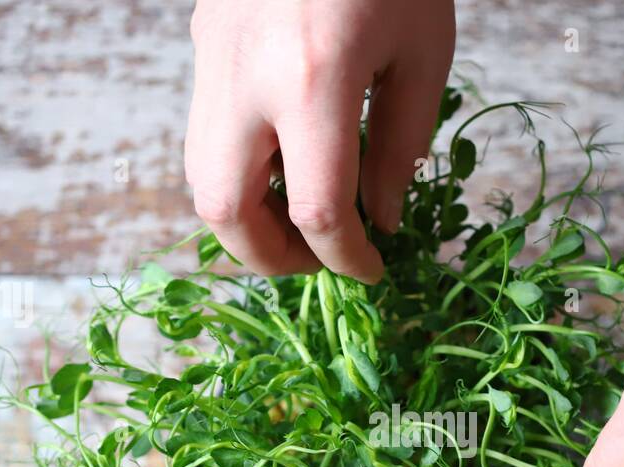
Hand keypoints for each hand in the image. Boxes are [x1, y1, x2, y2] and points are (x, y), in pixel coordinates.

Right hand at [184, 0, 455, 283]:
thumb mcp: (423, 50)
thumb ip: (401, 142)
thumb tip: (381, 218)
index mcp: (312, 82)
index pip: (316, 211)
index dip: (346, 258)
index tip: (371, 269)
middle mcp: (246, 80)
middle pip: (228, 213)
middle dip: (271, 257)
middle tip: (318, 258)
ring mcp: (213, 59)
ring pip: (201, 177)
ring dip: (247, 217)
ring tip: (301, 214)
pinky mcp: (203, 40)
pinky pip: (204, 132)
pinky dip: (237, 169)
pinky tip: (286, 157)